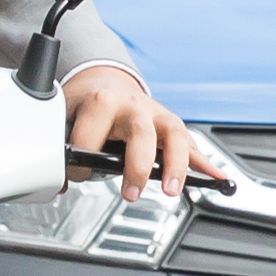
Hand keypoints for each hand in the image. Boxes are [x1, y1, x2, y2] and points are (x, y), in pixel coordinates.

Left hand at [62, 65, 226, 199]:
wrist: (106, 82)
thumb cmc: (86, 104)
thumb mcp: (66, 118)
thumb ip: (62, 148)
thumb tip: (57, 184)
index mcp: (101, 102)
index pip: (91, 138)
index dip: (80, 164)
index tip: (75, 177)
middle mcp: (132, 107)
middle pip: (141, 133)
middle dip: (137, 166)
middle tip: (130, 193)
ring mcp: (156, 115)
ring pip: (174, 136)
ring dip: (176, 165)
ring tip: (171, 190)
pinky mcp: (170, 126)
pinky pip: (191, 145)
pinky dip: (205, 163)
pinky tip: (217, 178)